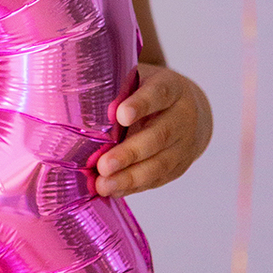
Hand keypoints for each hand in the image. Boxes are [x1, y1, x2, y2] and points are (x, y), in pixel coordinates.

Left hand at [93, 63, 211, 197]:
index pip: (158, 94)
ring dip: (129, 177)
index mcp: (171, 88)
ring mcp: (183, 145)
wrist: (190, 112)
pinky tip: (112, 190)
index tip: (120, 115)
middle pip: (159, 136)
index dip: (141, 104)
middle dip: (130, 153)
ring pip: (159, 164)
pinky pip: (156, 179)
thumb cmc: (149, 93)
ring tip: (103, 185)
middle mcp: (183, 116)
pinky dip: (133, 187)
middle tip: (103, 165)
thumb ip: (117, 90)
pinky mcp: (178, 167)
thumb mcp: (138, 82)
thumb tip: (82, 107)